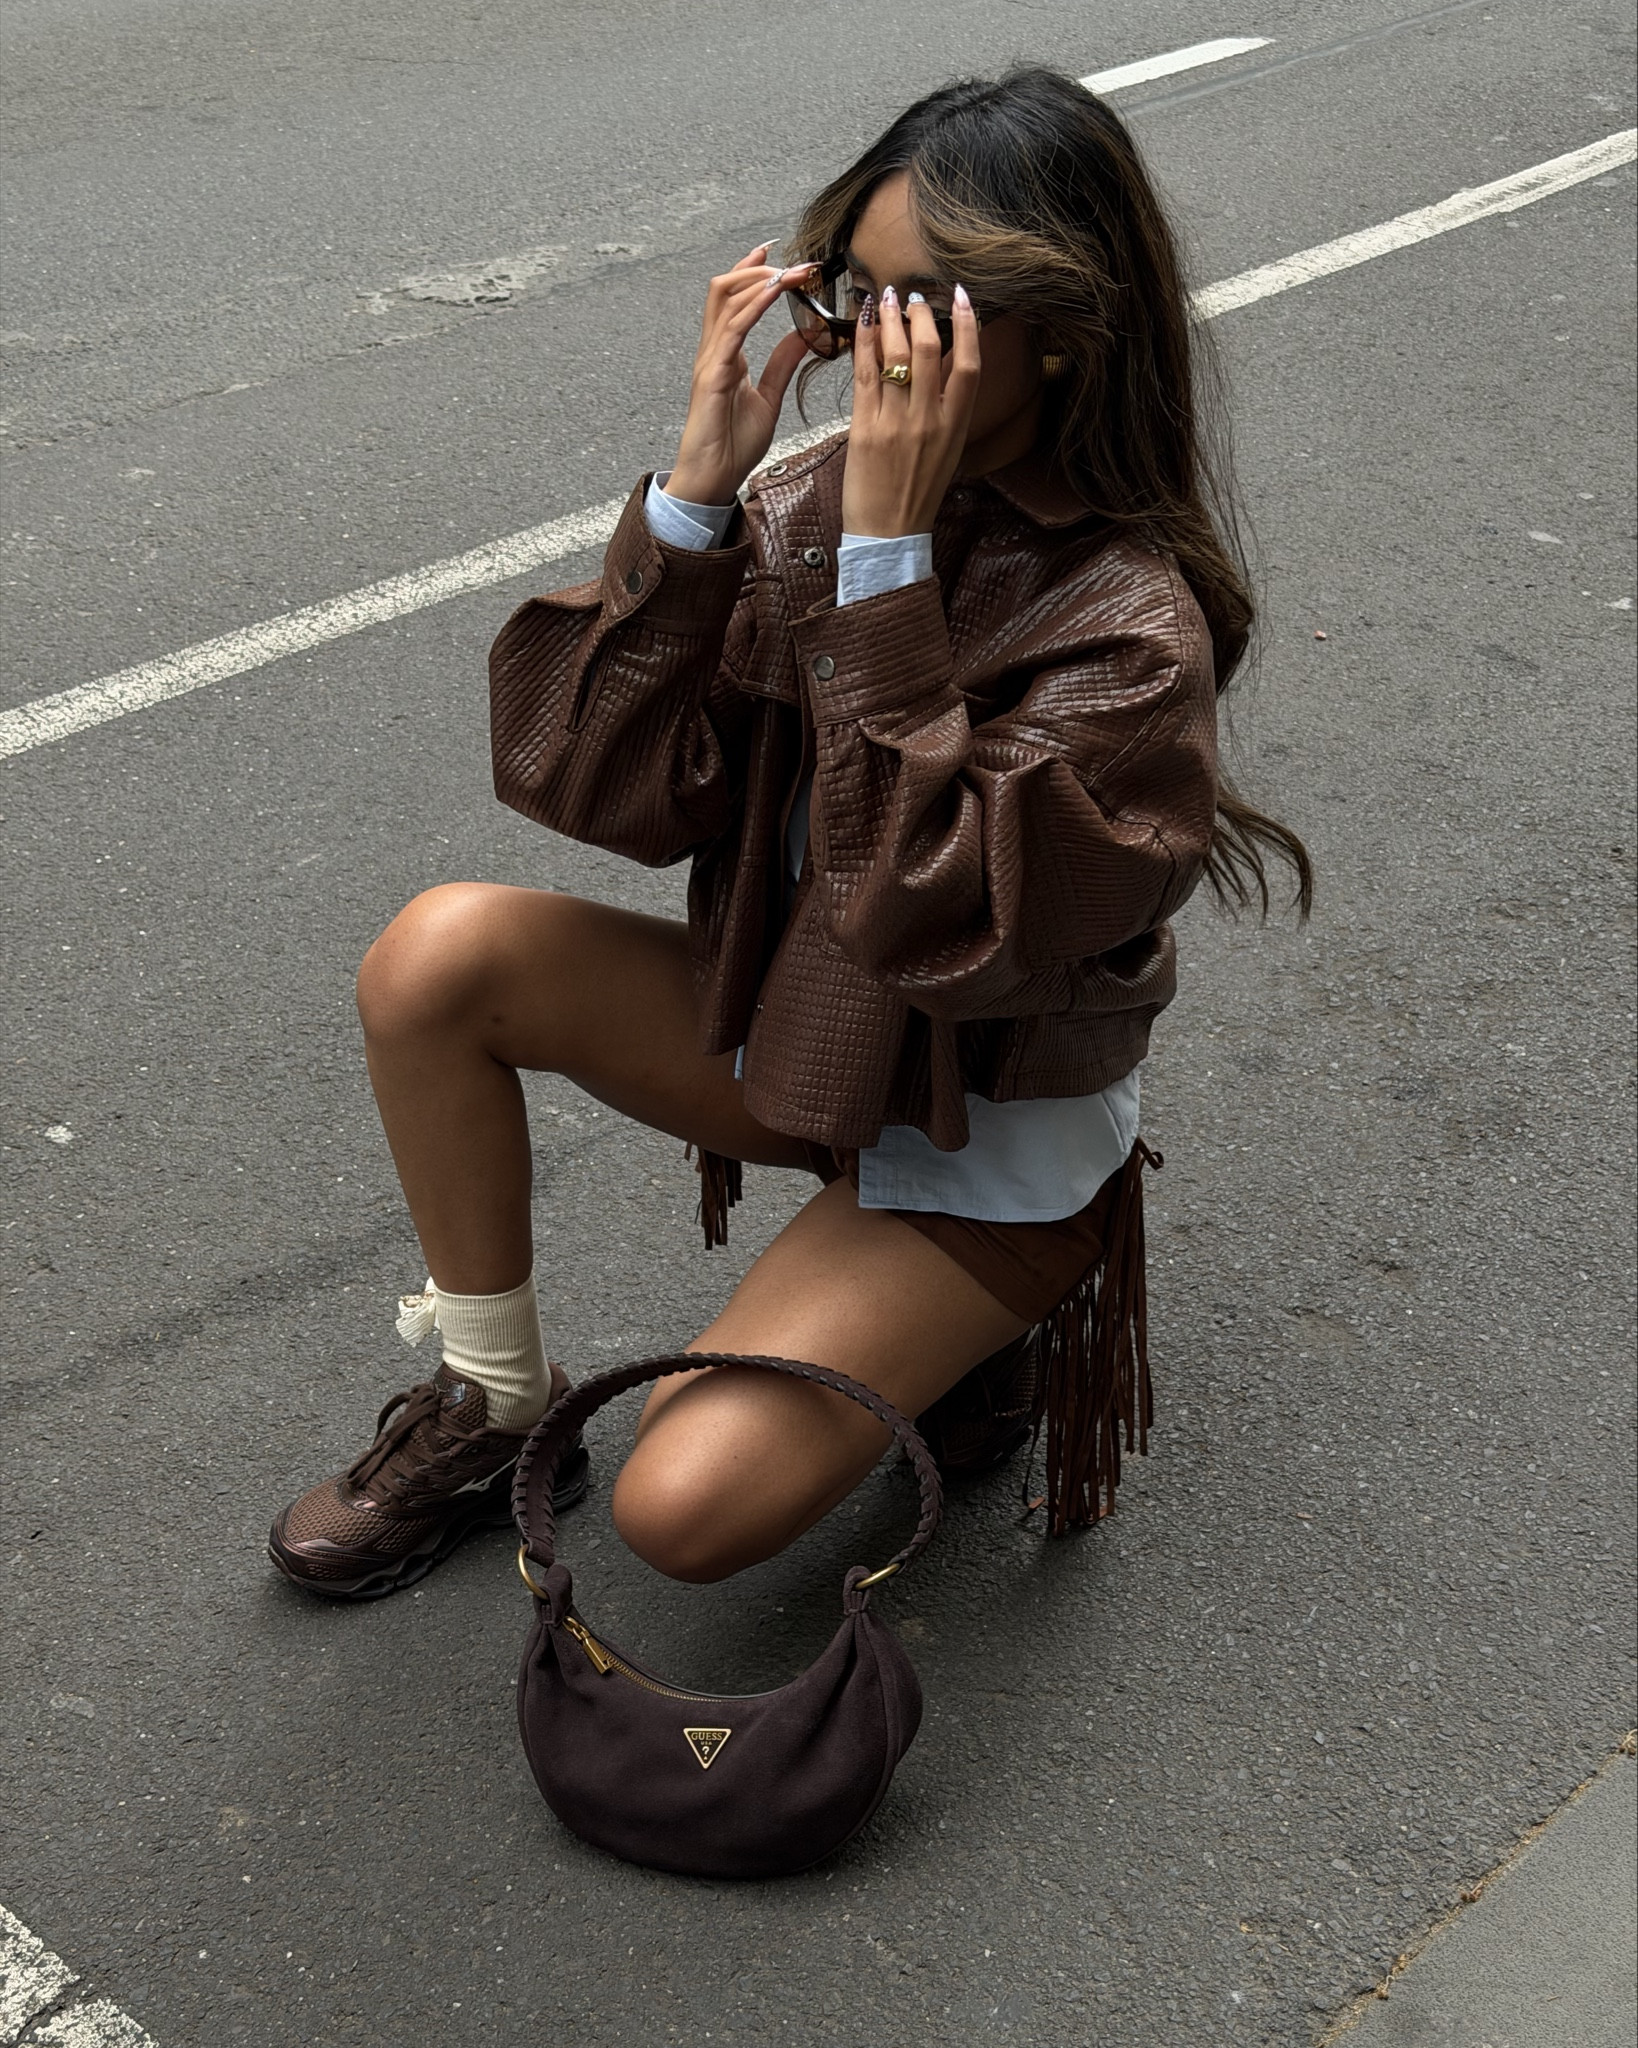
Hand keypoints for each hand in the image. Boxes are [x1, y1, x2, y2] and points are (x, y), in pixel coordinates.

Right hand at [667, 246, 813, 505]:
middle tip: (797, 262)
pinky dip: (755, 306)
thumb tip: (802, 336)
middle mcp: (714, 350)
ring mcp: (710, 361)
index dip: (752, 270)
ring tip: (793, 271)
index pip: (734, 298)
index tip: (779, 252)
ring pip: (727, 299)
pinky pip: (732, 330)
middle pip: (726, 288)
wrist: (712, 480)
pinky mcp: (712, 376)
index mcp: (726, 354)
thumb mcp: (767, 398)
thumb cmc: (732, 447)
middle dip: (760, 267)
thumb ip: (781, 364)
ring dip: (762, 279)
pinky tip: (776, 293)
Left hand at [841, 284, 979, 537]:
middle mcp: (929, 421)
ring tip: (884, 300)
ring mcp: (896, 424)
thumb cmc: (916, 493)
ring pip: (895, 355)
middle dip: (919, 313)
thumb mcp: (947, 450)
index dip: (968, 325)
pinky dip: (862, 342)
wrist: (888, 534)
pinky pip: (864, 374)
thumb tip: (946, 361)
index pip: (970, 364)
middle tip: (910, 297)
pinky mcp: (864, 429)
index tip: (961, 296)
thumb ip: (948, 407)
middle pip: (929, 349)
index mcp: (956, 426)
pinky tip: (860, 322)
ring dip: (889, 318)